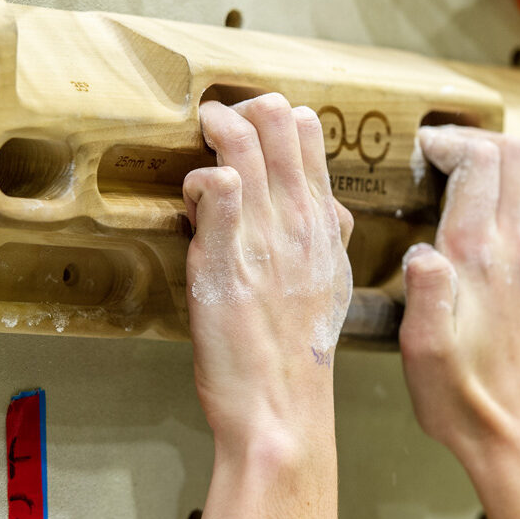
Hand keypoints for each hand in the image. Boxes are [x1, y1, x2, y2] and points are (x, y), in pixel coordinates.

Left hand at [183, 93, 353, 451]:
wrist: (281, 409)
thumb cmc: (299, 355)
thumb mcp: (329, 286)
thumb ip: (326, 240)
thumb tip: (326, 209)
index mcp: (325, 224)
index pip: (309, 136)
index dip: (278, 118)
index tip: (254, 127)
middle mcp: (300, 221)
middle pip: (278, 123)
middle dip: (244, 109)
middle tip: (218, 118)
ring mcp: (262, 236)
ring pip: (243, 144)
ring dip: (216, 128)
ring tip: (201, 130)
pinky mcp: (222, 258)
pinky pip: (212, 186)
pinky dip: (197, 178)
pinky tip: (190, 197)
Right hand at [400, 125, 519, 518]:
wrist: (518, 443)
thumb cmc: (463, 402)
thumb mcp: (423, 353)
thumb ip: (424, 295)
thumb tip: (422, 251)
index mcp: (478, 257)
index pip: (480, 163)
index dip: (450, 140)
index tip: (420, 147)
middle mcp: (514, 253)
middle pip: (511, 160)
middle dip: (473, 142)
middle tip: (436, 155)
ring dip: (496, 171)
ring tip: (458, 184)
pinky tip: (497, 232)